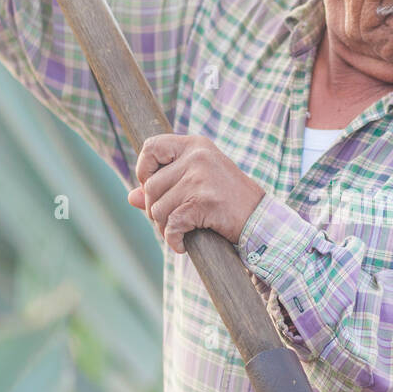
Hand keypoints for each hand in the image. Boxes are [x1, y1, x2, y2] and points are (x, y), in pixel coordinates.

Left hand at [128, 134, 265, 253]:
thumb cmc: (229, 201)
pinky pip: (172, 224)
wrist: (261, 219)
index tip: (151, 186)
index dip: (144, 169)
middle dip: (154, 210)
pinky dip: (173, 239)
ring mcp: (200, 178)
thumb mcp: (198, 183)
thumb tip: (131, 197)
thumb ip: (165, 186)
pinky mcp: (204, 202)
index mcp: (196, 146)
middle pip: (151, 186)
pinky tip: (181, 245)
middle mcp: (197, 157)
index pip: (152, 146)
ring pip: (158, 208)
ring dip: (164, 227)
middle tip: (169, 221)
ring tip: (179, 232)